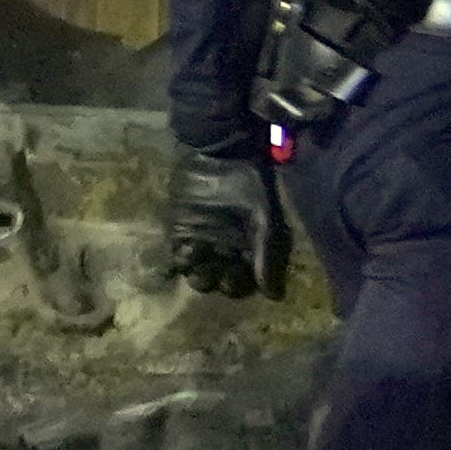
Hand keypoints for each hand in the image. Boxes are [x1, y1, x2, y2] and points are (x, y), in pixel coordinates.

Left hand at [167, 148, 288, 298]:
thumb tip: (274, 295)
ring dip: (197, 274)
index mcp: (246, 251)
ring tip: (200, 268)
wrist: (222, 154)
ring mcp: (199, 242)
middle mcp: (222, 251)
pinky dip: (179, 260)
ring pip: (195, 271)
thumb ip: (266, 254)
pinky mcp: (179, 230)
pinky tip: (184, 256)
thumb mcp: (264, 219)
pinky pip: (176, 253)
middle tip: (218, 274)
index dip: (239, 286)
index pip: (242, 282)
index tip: (237, 280)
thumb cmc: (250, 185)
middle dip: (216, 282)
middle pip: (217, 280)